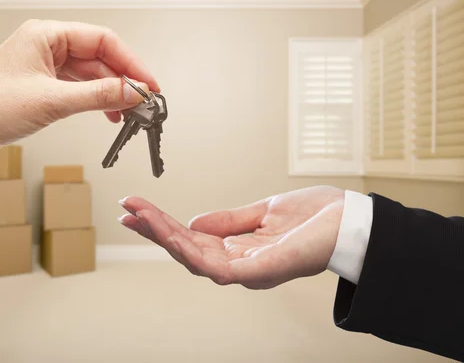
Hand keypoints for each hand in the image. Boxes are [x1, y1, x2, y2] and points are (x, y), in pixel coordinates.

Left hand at [0, 20, 158, 181]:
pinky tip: (108, 115)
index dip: (130, 63)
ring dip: (111, 94)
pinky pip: (78, 90)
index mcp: (45, 35)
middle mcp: (46, 47)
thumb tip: (133, 92)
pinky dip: (95, 102)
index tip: (148, 84)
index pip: (101, 40)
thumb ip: (97, 96)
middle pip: (98, 57)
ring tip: (129, 113)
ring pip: (89, 76)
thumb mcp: (51, 101)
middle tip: (144, 102)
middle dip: (123, 80)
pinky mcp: (42, 89)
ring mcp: (43, 68)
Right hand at [119, 186, 344, 288]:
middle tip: (127, 210)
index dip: (163, 225)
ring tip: (139, 216)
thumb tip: (195, 221)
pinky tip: (172, 236)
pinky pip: (217, 267)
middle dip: (155, 230)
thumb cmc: (316, 217)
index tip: (137, 207)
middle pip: (186, 250)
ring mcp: (248, 271)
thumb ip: (229, 220)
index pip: (191, 239)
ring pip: (194, 259)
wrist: (354, 220)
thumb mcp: (263, 212)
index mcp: (238, 249)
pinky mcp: (260, 272)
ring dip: (165, 237)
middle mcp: (239, 264)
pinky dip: (191, 252)